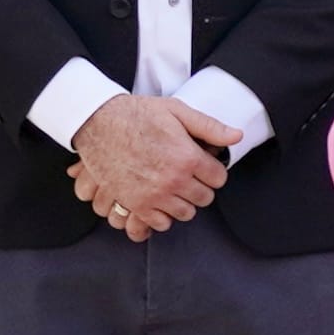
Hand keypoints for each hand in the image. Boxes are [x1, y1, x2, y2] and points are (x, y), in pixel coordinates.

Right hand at [69, 93, 236, 235]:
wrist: (96, 122)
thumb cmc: (136, 114)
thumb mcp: (176, 110)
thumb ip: (209, 126)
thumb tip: (236, 136)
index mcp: (188, 157)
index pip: (219, 178)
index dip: (213, 171)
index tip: (203, 166)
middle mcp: (173, 180)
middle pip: (205, 198)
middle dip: (200, 186)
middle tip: (188, 176)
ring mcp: (154, 195)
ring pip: (186, 213)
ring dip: (182, 202)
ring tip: (173, 188)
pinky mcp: (135, 204)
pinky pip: (160, 223)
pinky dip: (162, 215)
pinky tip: (159, 200)